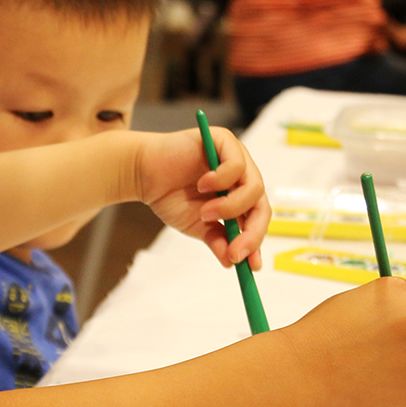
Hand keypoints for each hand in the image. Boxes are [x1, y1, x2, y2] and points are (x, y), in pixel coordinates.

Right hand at [133, 127, 267, 269]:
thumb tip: (231, 261)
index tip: (250, 265)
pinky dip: (221, 180)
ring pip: (254, 187)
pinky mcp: (224, 141)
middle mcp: (242, 176)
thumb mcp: (197, 226)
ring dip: (230, 207)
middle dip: (251, 232)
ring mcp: (236, 157)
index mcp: (239, 195)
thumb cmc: (170, 195)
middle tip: (235, 251)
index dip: (256, 241)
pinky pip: (237, 164)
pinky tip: (202, 185)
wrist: (144, 174)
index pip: (257, 218)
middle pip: (262, 205)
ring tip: (205, 213)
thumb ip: (217, 240)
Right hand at [283, 278, 405, 406]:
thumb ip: (385, 310)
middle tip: (362, 355)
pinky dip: (389, 397)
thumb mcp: (354, 302)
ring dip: (396, 371)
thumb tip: (405, 326)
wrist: (301, 376)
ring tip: (359, 373)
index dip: (388, 320)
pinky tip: (363, 391)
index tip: (367, 331)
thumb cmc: (319, 336)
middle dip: (398, 346)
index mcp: (404, 295)